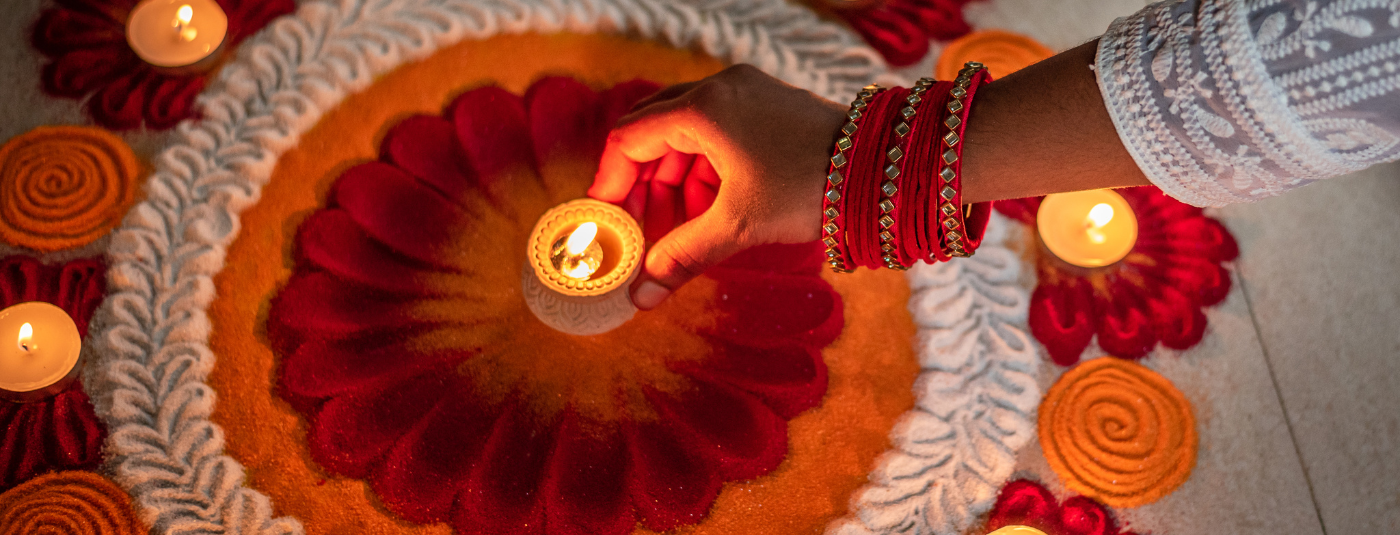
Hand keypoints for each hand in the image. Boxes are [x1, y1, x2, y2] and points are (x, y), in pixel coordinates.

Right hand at [591, 64, 846, 309]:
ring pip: (684, 130)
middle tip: (637, 224)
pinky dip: (703, 165)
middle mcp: (719, 89)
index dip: (610, 182)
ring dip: (672, 175)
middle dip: (640, 180)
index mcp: (702, 109)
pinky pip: (715, 129)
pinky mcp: (768, 103)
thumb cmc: (809, 186)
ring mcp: (746, 91)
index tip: (606, 219)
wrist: (882, 169)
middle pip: (651, 129)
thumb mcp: (738, 226)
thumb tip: (641, 295)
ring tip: (678, 221)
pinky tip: (712, 203)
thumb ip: (681, 256)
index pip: (628, 138)